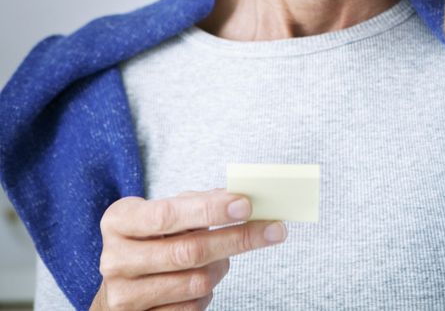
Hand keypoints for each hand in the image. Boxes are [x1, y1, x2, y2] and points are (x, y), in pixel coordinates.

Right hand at [91, 188, 286, 309]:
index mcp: (119, 222)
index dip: (208, 210)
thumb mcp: (165, 214)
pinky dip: (209, 292)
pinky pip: (192, 308)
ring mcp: (124, 296)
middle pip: (189, 251)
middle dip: (238, 238)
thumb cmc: (153, 239)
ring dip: (222, 266)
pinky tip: (204, 279)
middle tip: (274, 229)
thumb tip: (242, 199)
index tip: (246, 204)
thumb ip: (198, 203)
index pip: (166, 215)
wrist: (124, 284)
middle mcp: (115, 259)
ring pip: (196, 282)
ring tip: (223, 256)